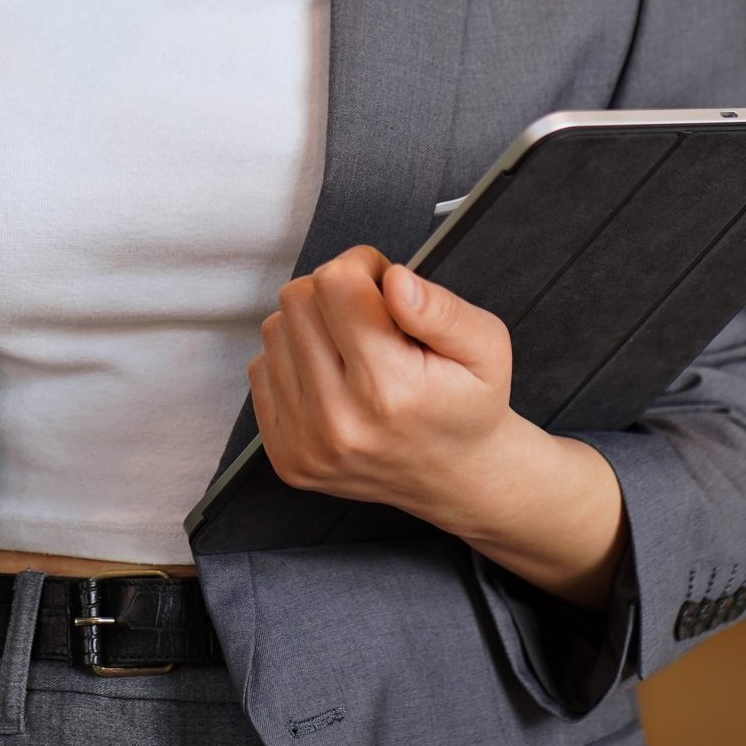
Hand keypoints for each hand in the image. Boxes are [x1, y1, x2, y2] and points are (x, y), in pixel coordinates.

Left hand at [248, 246, 626, 607]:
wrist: (455, 476)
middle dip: (333, 292)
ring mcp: (305, 443)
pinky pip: (260, 369)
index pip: (333, 283)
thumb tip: (393, 279)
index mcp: (388, 387)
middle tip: (370, 317)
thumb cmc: (469, 404)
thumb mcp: (485, 346)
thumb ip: (440, 308)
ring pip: (274, 330)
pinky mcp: (284, 455)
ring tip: (353, 349)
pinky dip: (293, 361)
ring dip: (311, 326)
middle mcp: (338, 420)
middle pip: (297, 300)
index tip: (383, 287)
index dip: (361, 268)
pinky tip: (331, 376)